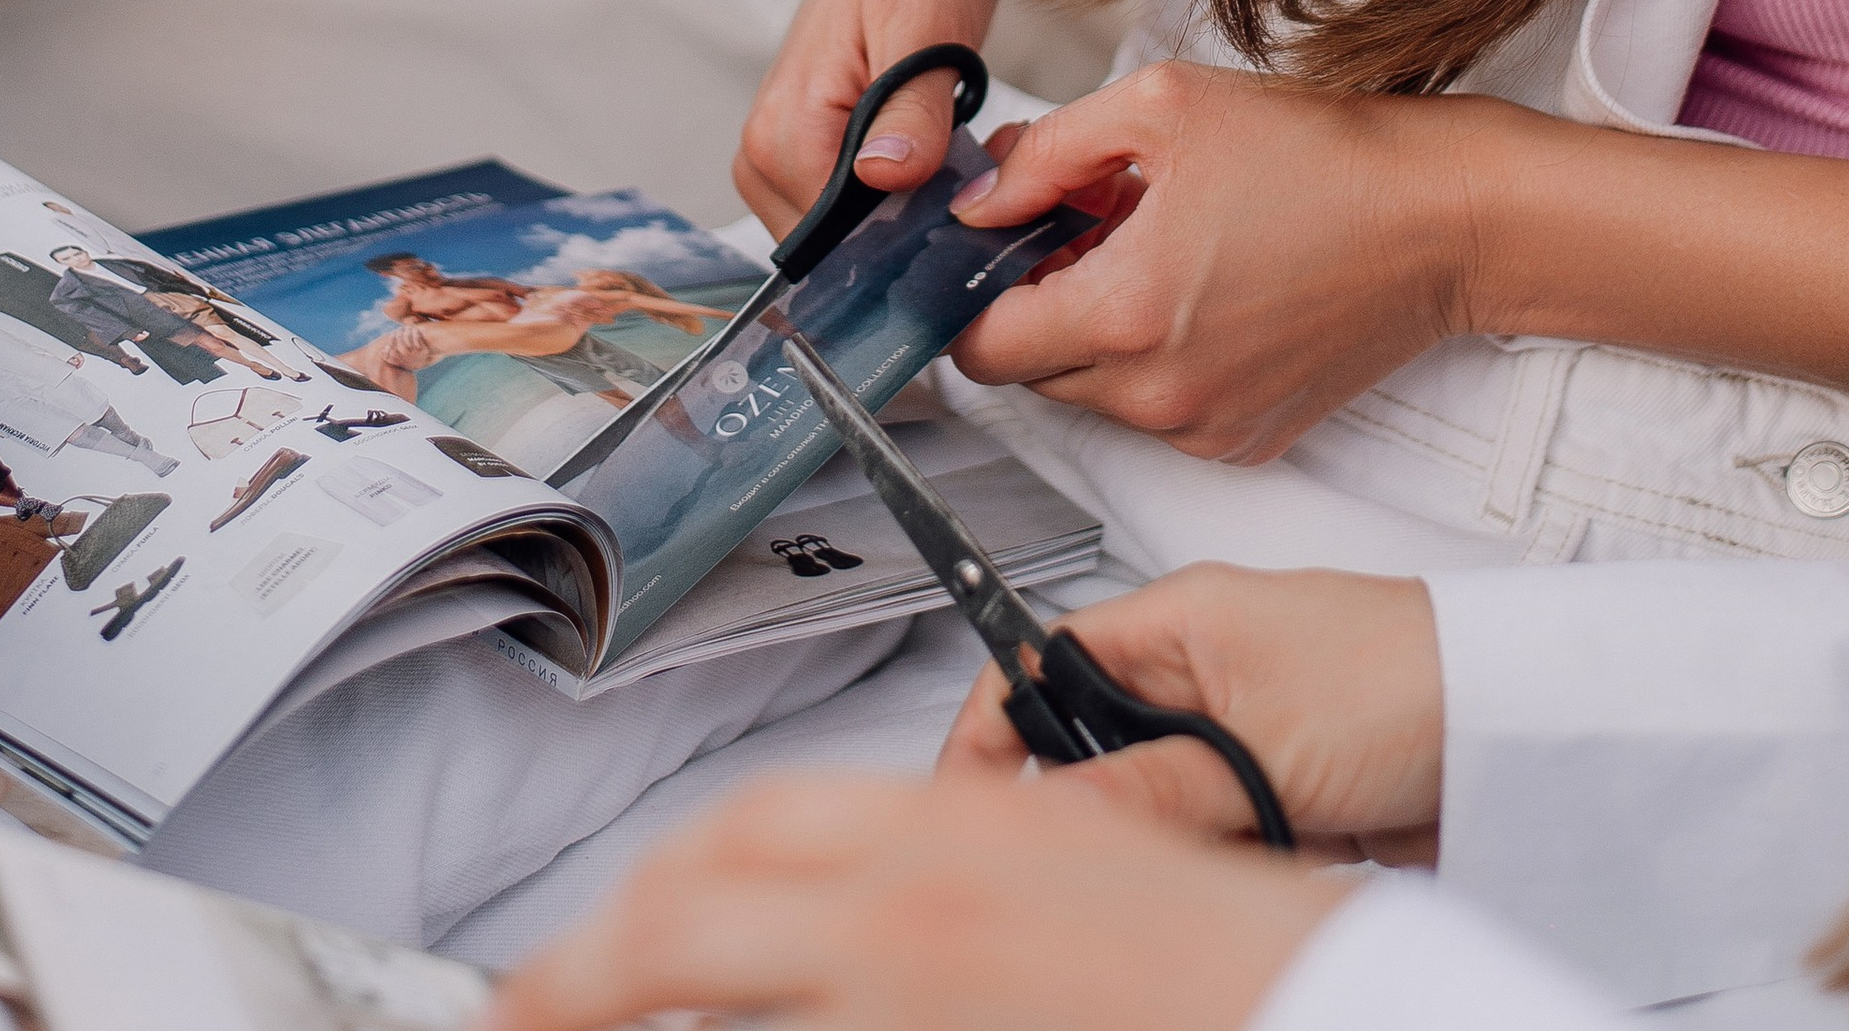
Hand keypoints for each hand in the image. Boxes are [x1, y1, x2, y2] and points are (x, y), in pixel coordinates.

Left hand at [486, 768, 1334, 1030]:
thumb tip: (846, 929)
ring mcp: (918, 996)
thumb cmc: (1228, 958)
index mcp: (954, 836)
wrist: (1333, 997)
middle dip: (576, 973)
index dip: (640, 897)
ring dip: (633, 1012)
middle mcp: (914, 912)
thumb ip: (957, 877)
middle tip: (515, 1019)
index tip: (576, 952)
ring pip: (720, 996)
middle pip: (687, 913)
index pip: (745, 836)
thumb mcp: (1081, 872)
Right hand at [732, 0, 1013, 238]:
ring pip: (856, 238)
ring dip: (915, 215)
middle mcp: (768, 153)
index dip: (907, 246)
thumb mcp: (927, 25)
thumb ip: (909, 107)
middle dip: (912, 232)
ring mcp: (789, 155)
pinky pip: (861, 210)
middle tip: (972, 178)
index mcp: (783, 130)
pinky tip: (944, 157)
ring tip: (960, 155)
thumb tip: (885, 174)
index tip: (965, 221)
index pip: (835, 249)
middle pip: (842, 253)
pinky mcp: (817, 150)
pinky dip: (908, 197)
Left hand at [941, 61, 1510, 460]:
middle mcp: (1161, 393)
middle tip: (1086, 225)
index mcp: (1128, 314)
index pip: (982, 349)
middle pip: (1033, 371)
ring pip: (1094, 393)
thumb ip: (1047, 153)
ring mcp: (1206, 426)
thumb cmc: (1318, 157)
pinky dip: (1155, 359)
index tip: (992, 248)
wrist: (1438, 220)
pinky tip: (1200, 288)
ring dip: (1097, 329)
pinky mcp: (1247, 440)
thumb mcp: (1161, 107)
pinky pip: (1157, 410)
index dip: (970, 292)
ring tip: (1154, 248)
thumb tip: (982, 201)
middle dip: (1039, 301)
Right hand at [941, 566, 1442, 863]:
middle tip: (1114, 850)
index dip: (999, 727)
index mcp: (1179, 621)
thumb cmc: (1402, 681)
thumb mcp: (1257, 743)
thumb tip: (1050, 814)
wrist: (1510, 730)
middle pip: (1096, 747)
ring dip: (1177, 842)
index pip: (1047, 661)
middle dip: (1104, 803)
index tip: (967, 799)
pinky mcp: (1280, 791)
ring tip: (1218, 851)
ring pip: (1155, 805)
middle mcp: (1200, 671)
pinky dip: (1227, 863)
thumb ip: (1149, 783)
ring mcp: (1240, 734)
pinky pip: (1214, 839)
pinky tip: (1257, 868)